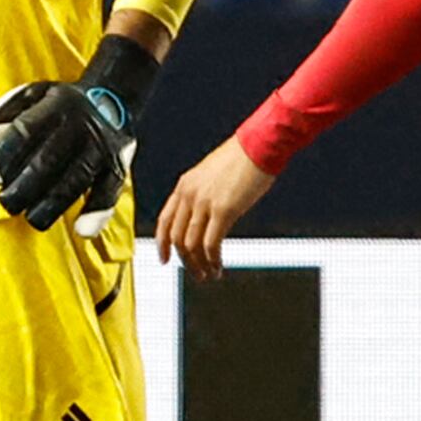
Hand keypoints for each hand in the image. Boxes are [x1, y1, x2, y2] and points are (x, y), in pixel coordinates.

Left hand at [0, 76, 138, 231]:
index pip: (25, 130)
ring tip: (32, 218)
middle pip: (48, 160)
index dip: (4, 154)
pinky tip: (82, 230)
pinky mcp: (118, 166)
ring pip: (76, 180)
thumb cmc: (59, 103)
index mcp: (54, 105)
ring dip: (52, 205)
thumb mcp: (29, 96)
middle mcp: (80, 125)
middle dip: (23, 187)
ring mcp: (101, 147)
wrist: (112, 96)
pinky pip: (110, 191)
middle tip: (6, 202)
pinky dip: (98, 212)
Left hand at [153, 140, 273, 279]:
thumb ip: (203, 194)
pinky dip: (213, 259)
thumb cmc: (242, 158)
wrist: (258, 146)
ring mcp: (204, 202)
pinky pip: (211, 243)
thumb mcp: (212, 175)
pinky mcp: (223, 210)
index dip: (162, 243)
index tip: (164, 258)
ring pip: (191, 244)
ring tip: (209, 275)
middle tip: (195, 274)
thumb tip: (205, 216)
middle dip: (185, 261)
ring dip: (199, 264)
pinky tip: (219, 266)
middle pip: (176, 237)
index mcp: (184, 185)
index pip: (164, 220)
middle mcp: (189, 194)